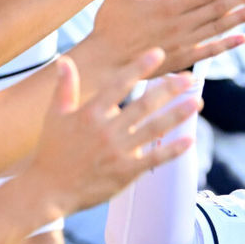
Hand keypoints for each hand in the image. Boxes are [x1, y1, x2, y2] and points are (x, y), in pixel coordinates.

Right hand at [27, 50, 198, 217]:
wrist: (48, 189)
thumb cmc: (50, 151)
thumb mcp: (54, 116)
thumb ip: (64, 87)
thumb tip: (64, 61)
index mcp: (90, 113)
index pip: (120, 84)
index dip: (139, 67)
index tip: (158, 54)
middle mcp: (106, 130)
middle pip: (144, 105)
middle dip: (169, 90)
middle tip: (189, 79)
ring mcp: (118, 151)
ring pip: (154, 129)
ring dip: (178, 115)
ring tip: (197, 103)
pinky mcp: (125, 172)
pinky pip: (154, 158)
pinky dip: (173, 149)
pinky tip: (190, 139)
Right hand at [84, 0, 244, 78]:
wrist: (104, 62)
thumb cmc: (109, 24)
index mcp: (168, 5)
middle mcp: (180, 25)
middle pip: (218, 8)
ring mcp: (183, 44)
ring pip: (218, 28)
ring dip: (241, 17)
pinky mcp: (181, 59)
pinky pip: (208, 52)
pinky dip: (227, 45)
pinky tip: (242, 38)